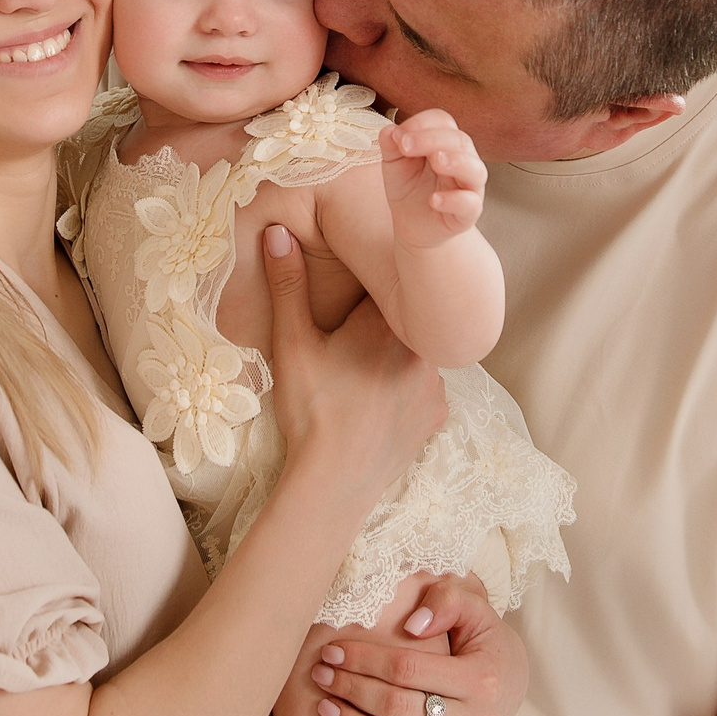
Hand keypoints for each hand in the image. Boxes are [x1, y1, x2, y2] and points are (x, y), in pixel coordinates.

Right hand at [262, 222, 446, 504]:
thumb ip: (288, 284)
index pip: (384, 286)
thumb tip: (279, 230)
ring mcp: (435, 384)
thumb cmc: (310, 411)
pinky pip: (425, 387)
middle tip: (348, 339)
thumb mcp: (292, 344)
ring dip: (395, 355)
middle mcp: (422, 347)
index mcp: (388, 322)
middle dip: (380, 322)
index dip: (365, 287)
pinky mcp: (437, 416)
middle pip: (403, 319)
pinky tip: (379, 399)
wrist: (332, 485)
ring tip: (362, 371)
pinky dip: (406, 388)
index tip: (347, 296)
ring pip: (415, 352)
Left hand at [312, 574, 525, 715]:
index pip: (407, 670)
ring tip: (324, 710)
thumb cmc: (482, 640)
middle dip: (351, 690)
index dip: (364, 660)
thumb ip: (446, 601)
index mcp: (480, 678)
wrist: (512, 683)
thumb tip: (412, 624)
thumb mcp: (474, 609)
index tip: (332, 651)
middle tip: (320, 676)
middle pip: (398, 710)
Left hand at [380, 109, 485, 249]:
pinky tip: (434, 199)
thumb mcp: (394, 164)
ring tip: (436, 162)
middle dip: (432, 139)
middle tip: (405, 146)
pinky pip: (470, 204)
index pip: (443, 121)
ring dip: (456, 162)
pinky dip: (454, 200)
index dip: (421, 123)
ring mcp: (469, 186)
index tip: (398, 136)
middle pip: (459, 140)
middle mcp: (463, 159)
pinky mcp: (468, 213)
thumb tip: (389, 130)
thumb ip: (391, 146)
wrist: (413, 226)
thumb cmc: (408, 188)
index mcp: (445, 142)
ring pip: (474, 169)